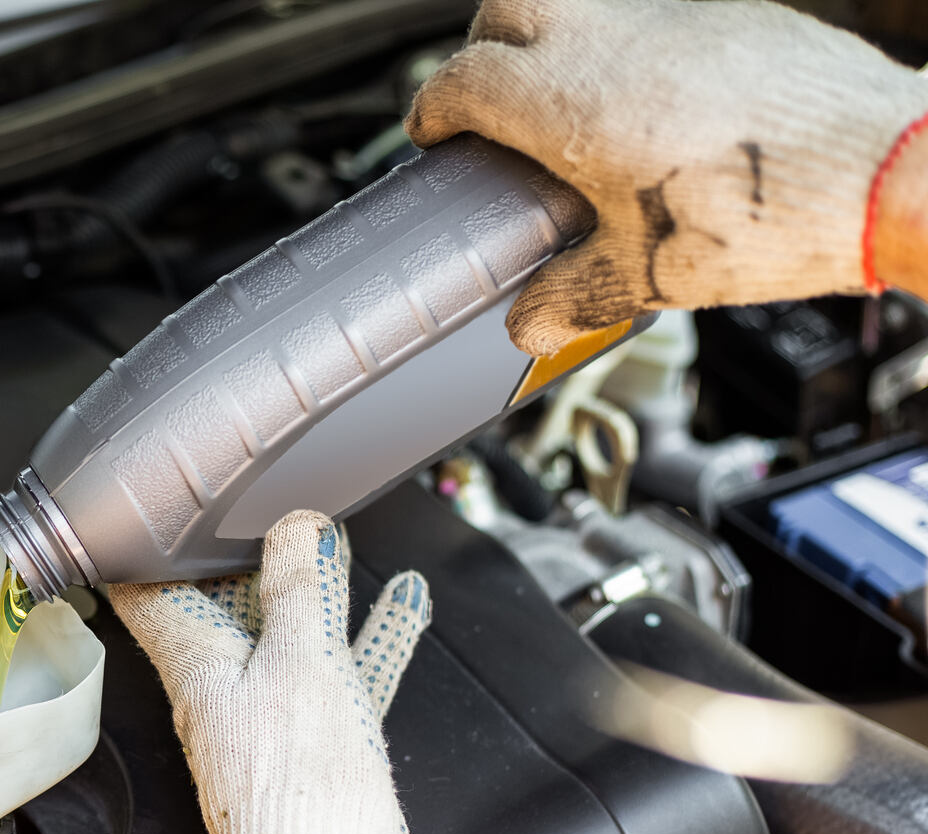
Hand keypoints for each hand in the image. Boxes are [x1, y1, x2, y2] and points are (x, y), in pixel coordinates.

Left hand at [109, 511, 431, 833]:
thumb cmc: (300, 792)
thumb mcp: (300, 661)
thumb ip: (298, 588)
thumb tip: (295, 527)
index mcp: (196, 670)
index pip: (149, 597)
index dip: (146, 550)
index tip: (147, 513)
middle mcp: (225, 694)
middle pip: (224, 609)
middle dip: (243, 555)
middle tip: (255, 509)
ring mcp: (273, 721)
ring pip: (293, 635)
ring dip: (316, 585)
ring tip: (336, 535)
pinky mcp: (320, 747)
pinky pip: (345, 674)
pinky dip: (371, 634)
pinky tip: (405, 602)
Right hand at [405, 0, 927, 353]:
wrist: (882, 169)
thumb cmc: (770, 216)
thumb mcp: (644, 280)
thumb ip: (570, 297)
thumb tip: (534, 319)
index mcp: (566, 101)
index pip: (461, 81)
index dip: (435, 110)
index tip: (434, 132)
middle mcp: (611, 40)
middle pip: (507, 8)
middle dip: (482, 50)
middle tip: (487, 101)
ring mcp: (672, 16)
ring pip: (580, 2)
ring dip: (555, 43)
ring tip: (565, 105)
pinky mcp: (730, 16)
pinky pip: (651, 16)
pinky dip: (627, 50)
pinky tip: (648, 109)